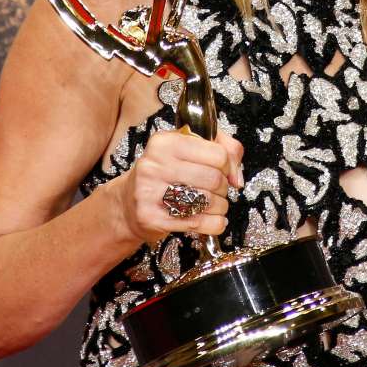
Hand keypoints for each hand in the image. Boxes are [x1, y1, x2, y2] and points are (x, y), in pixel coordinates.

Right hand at [112, 128, 244, 241]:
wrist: (128, 204)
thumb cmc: (164, 174)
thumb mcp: (188, 149)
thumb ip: (222, 147)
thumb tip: (237, 176)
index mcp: (164, 142)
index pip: (217, 153)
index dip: (229, 165)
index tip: (226, 171)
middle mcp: (153, 165)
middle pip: (214, 179)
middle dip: (223, 187)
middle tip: (217, 189)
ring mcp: (149, 192)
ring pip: (207, 202)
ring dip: (220, 206)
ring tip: (212, 204)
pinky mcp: (151, 218)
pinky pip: (198, 223)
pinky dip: (214, 224)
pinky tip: (211, 220)